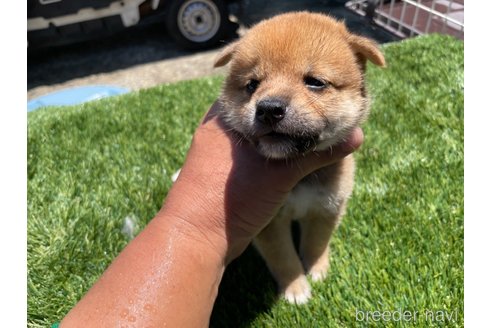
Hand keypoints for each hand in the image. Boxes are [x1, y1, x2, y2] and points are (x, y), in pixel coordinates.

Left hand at [160, 101, 363, 261]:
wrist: (196, 239)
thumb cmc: (231, 199)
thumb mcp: (281, 174)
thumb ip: (316, 153)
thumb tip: (357, 136)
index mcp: (224, 116)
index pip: (260, 90)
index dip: (287, 91)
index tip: (313, 92)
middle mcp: (218, 128)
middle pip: (260, 113)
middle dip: (285, 116)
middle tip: (315, 115)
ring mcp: (216, 150)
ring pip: (255, 135)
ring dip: (277, 137)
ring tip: (306, 134)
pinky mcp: (220, 170)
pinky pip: (249, 153)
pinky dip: (268, 154)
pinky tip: (287, 159)